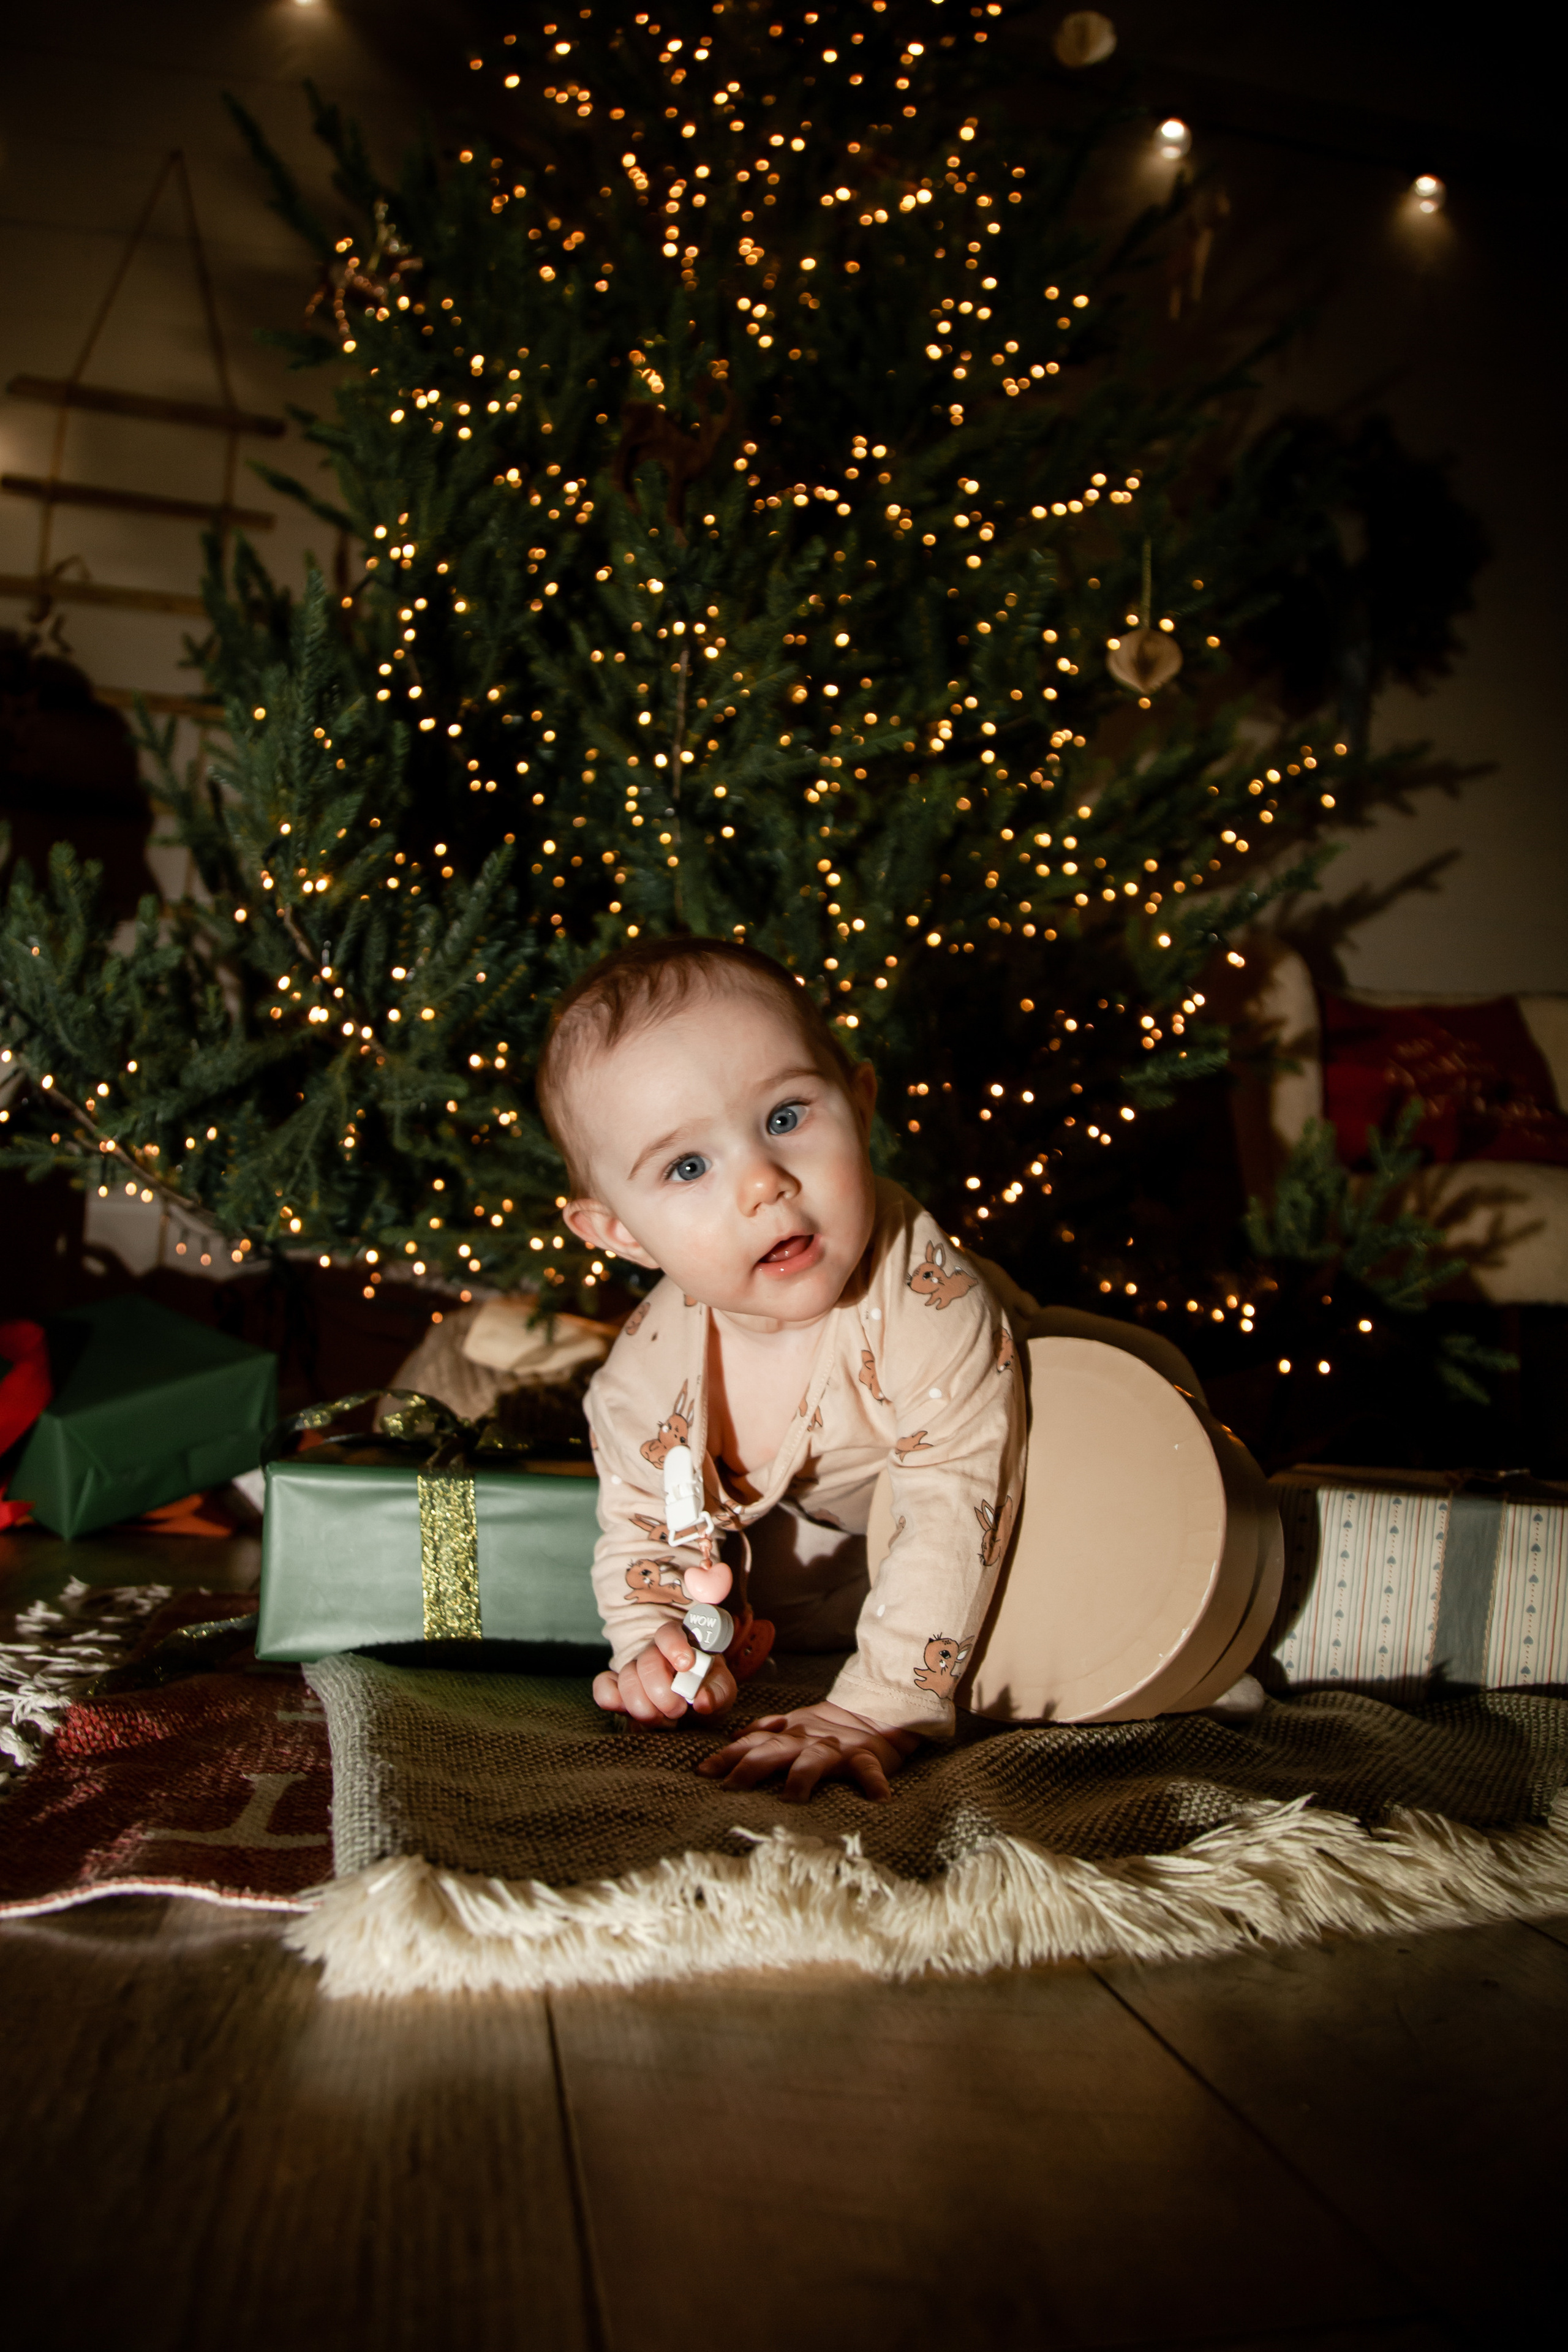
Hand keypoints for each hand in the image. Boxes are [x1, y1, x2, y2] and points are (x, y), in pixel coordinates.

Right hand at [593, 1620, 737, 1726]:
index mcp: (680, 1644)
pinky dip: (612, 1699)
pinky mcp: (616, 1687)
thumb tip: (702, 1701)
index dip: (675, 1646)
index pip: (668, 1633)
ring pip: (627, 1678)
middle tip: (678, 1711)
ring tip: (663, 1720)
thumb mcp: (722, 1691)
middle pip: (648, 1662)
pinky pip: (603, 1688)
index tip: (686, 1664)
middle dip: (663, 1693)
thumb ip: (718, 1693)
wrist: (689, 1708)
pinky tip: (627, 1710)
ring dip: (644, 1705)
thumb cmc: (705, 1692)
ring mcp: (632, 1668)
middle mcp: (653, 1652)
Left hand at [698, 1701, 919, 1802]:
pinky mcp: (866, 1757)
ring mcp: (834, 1750)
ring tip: (790, 1799)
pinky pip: (869, 1771)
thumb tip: (730, 1739)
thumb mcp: (791, 1726)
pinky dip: (874, 1784)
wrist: (873, 1711)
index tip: (702, 1772)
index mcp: (786, 1736)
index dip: (726, 1756)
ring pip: (814, 1761)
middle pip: (773, 1751)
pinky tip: (879, 1801)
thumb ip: (762, 1734)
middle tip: (730, 1788)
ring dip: (801, 1778)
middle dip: (750, 1767)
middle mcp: (805, 1741)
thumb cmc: (825, 1729)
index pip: (750, 1744)